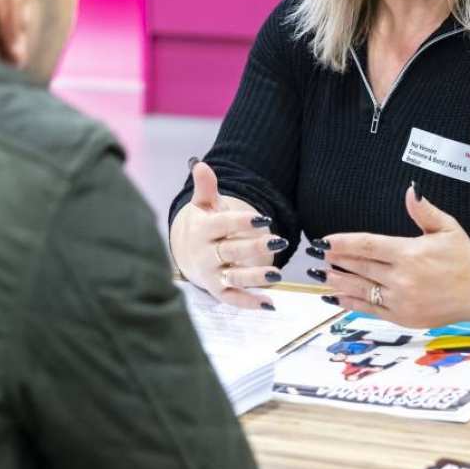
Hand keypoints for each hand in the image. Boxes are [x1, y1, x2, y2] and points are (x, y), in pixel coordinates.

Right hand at [169, 161, 287, 310]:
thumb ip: (206, 187)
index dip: (243, 222)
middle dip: (255, 248)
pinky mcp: (217, 292)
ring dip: (255, 278)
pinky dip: (249, 303)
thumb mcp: (204, 205)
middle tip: (280, 241)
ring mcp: (211, 275)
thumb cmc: (205, 225)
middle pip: (231, 251)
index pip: (223, 224)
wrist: (189, 254)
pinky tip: (270, 304)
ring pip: (233, 278)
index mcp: (203, 230)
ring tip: (278, 275)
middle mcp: (206, 254)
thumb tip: (201, 164)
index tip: (264, 218)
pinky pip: (233, 299)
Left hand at [312, 185, 469, 328]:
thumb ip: (424, 210)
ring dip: (338, 282)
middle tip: (314, 255)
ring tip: (319, 275)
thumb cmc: (464, 256)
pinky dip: (352, 303)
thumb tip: (411, 191)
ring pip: (361, 289)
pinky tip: (337, 297)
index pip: (367, 245)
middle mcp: (403, 278)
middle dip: (335, 260)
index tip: (325, 241)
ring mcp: (402, 301)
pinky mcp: (404, 318)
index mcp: (410, 253)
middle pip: (359, 267)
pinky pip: (371, 310)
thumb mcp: (447, 227)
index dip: (343, 243)